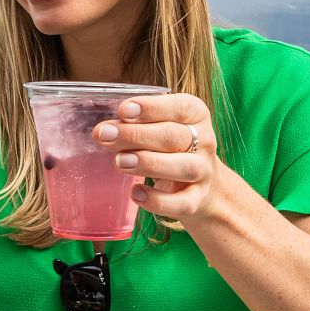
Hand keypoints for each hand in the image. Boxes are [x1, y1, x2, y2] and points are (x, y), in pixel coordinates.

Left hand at [95, 92, 223, 221]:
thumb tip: (106, 129)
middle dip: (136, 135)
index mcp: (197, 116)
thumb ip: (137, 124)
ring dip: (148, 163)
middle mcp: (205, 142)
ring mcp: (204, 172)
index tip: (123, 110)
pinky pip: (182, 203)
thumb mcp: (160, 128)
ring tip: (119, 161)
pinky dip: (157, 200)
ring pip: (184, 167)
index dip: (151, 107)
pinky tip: (135, 193)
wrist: (201, 185)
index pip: (180, 107)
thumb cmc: (171, 148)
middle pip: (173, 136)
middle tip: (104, 135)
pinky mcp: (198, 199)